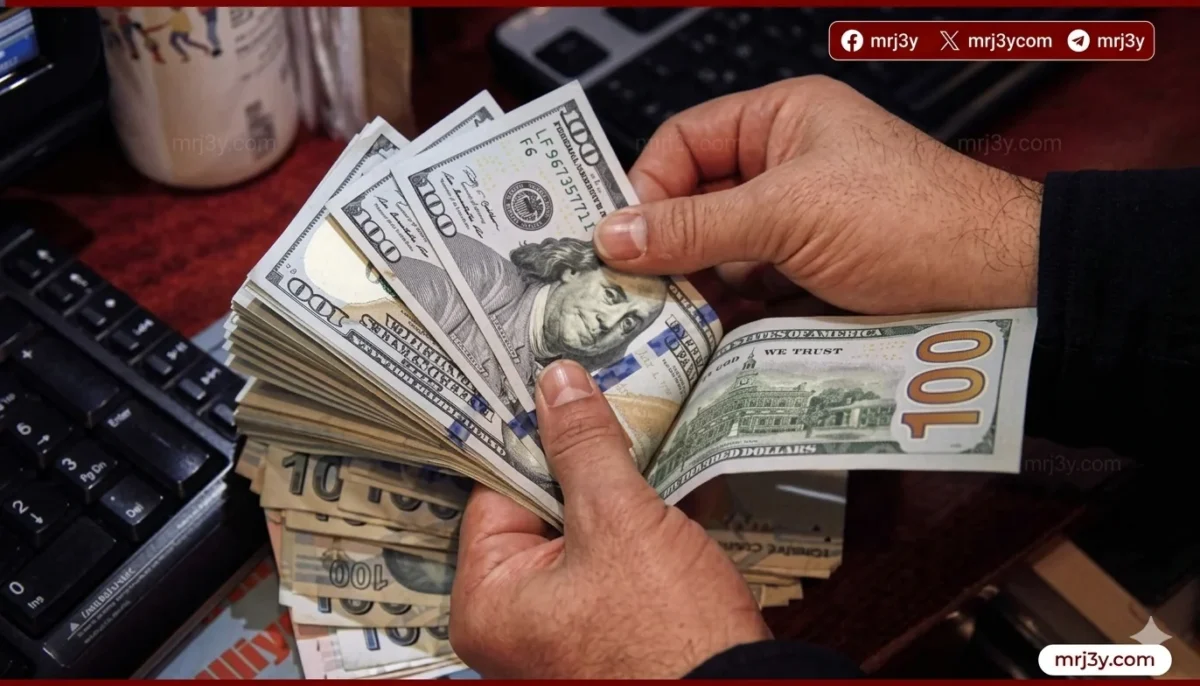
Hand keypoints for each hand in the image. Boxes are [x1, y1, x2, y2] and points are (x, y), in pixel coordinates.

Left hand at [450, 360, 770, 677]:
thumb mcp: (620, 521)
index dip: (532, 436)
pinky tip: (669, 491)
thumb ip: (583, 446)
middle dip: (581, 463)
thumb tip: (557, 383)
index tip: (557, 386)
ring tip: (644, 443)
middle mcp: (514, 622)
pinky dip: (639, 527)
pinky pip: (612, 561)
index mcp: (488, 603)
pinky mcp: (610, 630)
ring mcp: (563, 630)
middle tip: (606, 404)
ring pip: (582, 531)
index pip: (496, 491)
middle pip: (538, 510)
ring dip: (618, 491)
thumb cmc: (668, 633)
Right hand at [594, 76, 1042, 314]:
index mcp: (781, 121)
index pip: (685, 142)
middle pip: (695, 202)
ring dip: (693, 286)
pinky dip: (725, 315)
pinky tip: (705, 339)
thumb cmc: (911, 218)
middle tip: (628, 290)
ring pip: (719, 253)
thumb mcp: (789, 212)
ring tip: (663, 323)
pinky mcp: (810, 278)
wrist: (997, 287)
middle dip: (664, 246)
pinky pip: (749, 291)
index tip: (618, 238)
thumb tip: (614, 234)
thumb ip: (696, 224)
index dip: (646, 185)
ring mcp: (798, 226)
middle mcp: (785, 168)